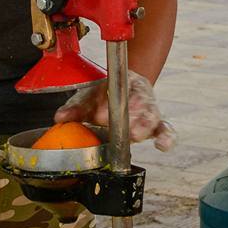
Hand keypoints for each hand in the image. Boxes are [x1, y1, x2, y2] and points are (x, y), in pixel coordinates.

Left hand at [54, 74, 176, 150]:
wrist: (121, 90)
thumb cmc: (103, 95)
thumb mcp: (88, 97)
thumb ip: (75, 107)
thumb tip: (60, 118)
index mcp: (124, 83)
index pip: (120, 89)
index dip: (110, 103)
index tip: (99, 115)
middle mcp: (140, 95)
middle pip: (139, 103)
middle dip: (128, 117)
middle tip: (117, 127)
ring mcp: (150, 110)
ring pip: (152, 116)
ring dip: (144, 127)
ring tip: (136, 135)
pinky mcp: (156, 126)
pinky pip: (166, 129)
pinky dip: (167, 137)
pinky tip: (163, 144)